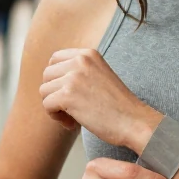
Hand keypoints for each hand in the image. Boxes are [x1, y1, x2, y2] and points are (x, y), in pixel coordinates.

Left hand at [41, 49, 161, 150]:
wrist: (134, 122)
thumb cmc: (118, 106)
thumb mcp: (99, 76)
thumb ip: (79, 71)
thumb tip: (50, 79)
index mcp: (88, 54)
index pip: (55, 59)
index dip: (57, 79)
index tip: (69, 94)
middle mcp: (80, 60)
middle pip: (47, 75)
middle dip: (54, 93)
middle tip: (71, 109)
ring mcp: (73, 77)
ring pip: (44, 91)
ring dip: (55, 107)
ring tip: (73, 117)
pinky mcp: (68, 95)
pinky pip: (47, 105)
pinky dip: (56, 118)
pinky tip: (73, 124)